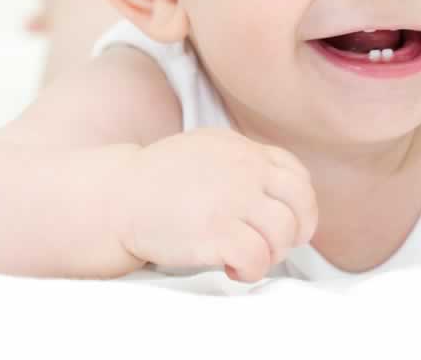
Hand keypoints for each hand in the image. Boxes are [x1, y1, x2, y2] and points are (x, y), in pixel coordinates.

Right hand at [112, 127, 318, 281]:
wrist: (119, 196)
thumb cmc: (160, 179)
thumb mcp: (209, 148)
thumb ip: (243, 161)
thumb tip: (276, 186)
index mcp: (245, 151)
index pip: (297, 176)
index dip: (300, 206)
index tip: (288, 223)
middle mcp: (245, 171)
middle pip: (301, 204)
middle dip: (295, 232)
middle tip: (273, 246)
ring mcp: (233, 200)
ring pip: (284, 233)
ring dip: (273, 254)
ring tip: (249, 258)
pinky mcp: (216, 231)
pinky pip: (258, 258)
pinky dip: (252, 271)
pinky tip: (232, 269)